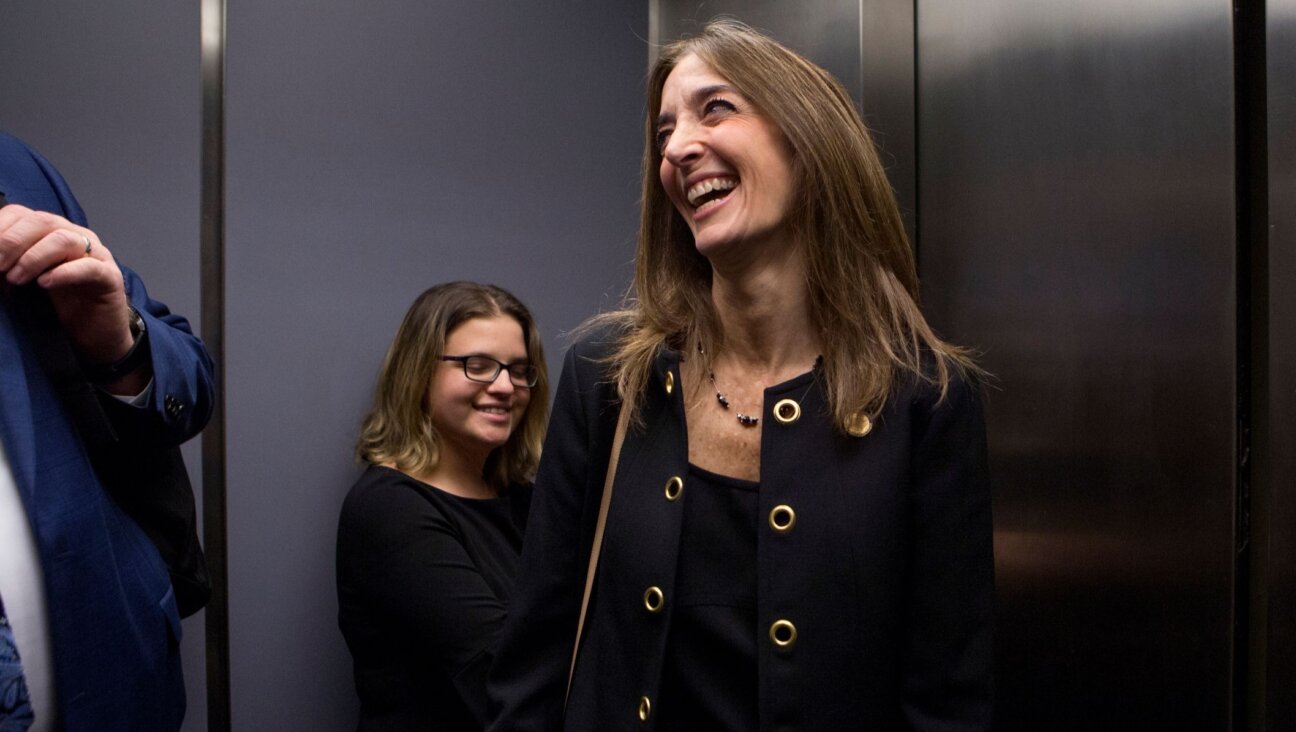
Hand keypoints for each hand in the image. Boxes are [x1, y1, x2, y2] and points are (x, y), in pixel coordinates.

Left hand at [0, 204, 134, 365]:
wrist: (97, 334)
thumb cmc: (61, 305)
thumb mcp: (27, 279)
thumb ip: (8, 265)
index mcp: (52, 232)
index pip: (21, 214)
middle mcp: (75, 236)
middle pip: (41, 222)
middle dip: (12, 242)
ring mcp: (96, 255)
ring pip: (63, 240)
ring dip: (33, 258)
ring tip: (16, 279)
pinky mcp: (110, 277)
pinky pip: (88, 267)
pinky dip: (63, 273)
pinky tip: (44, 283)